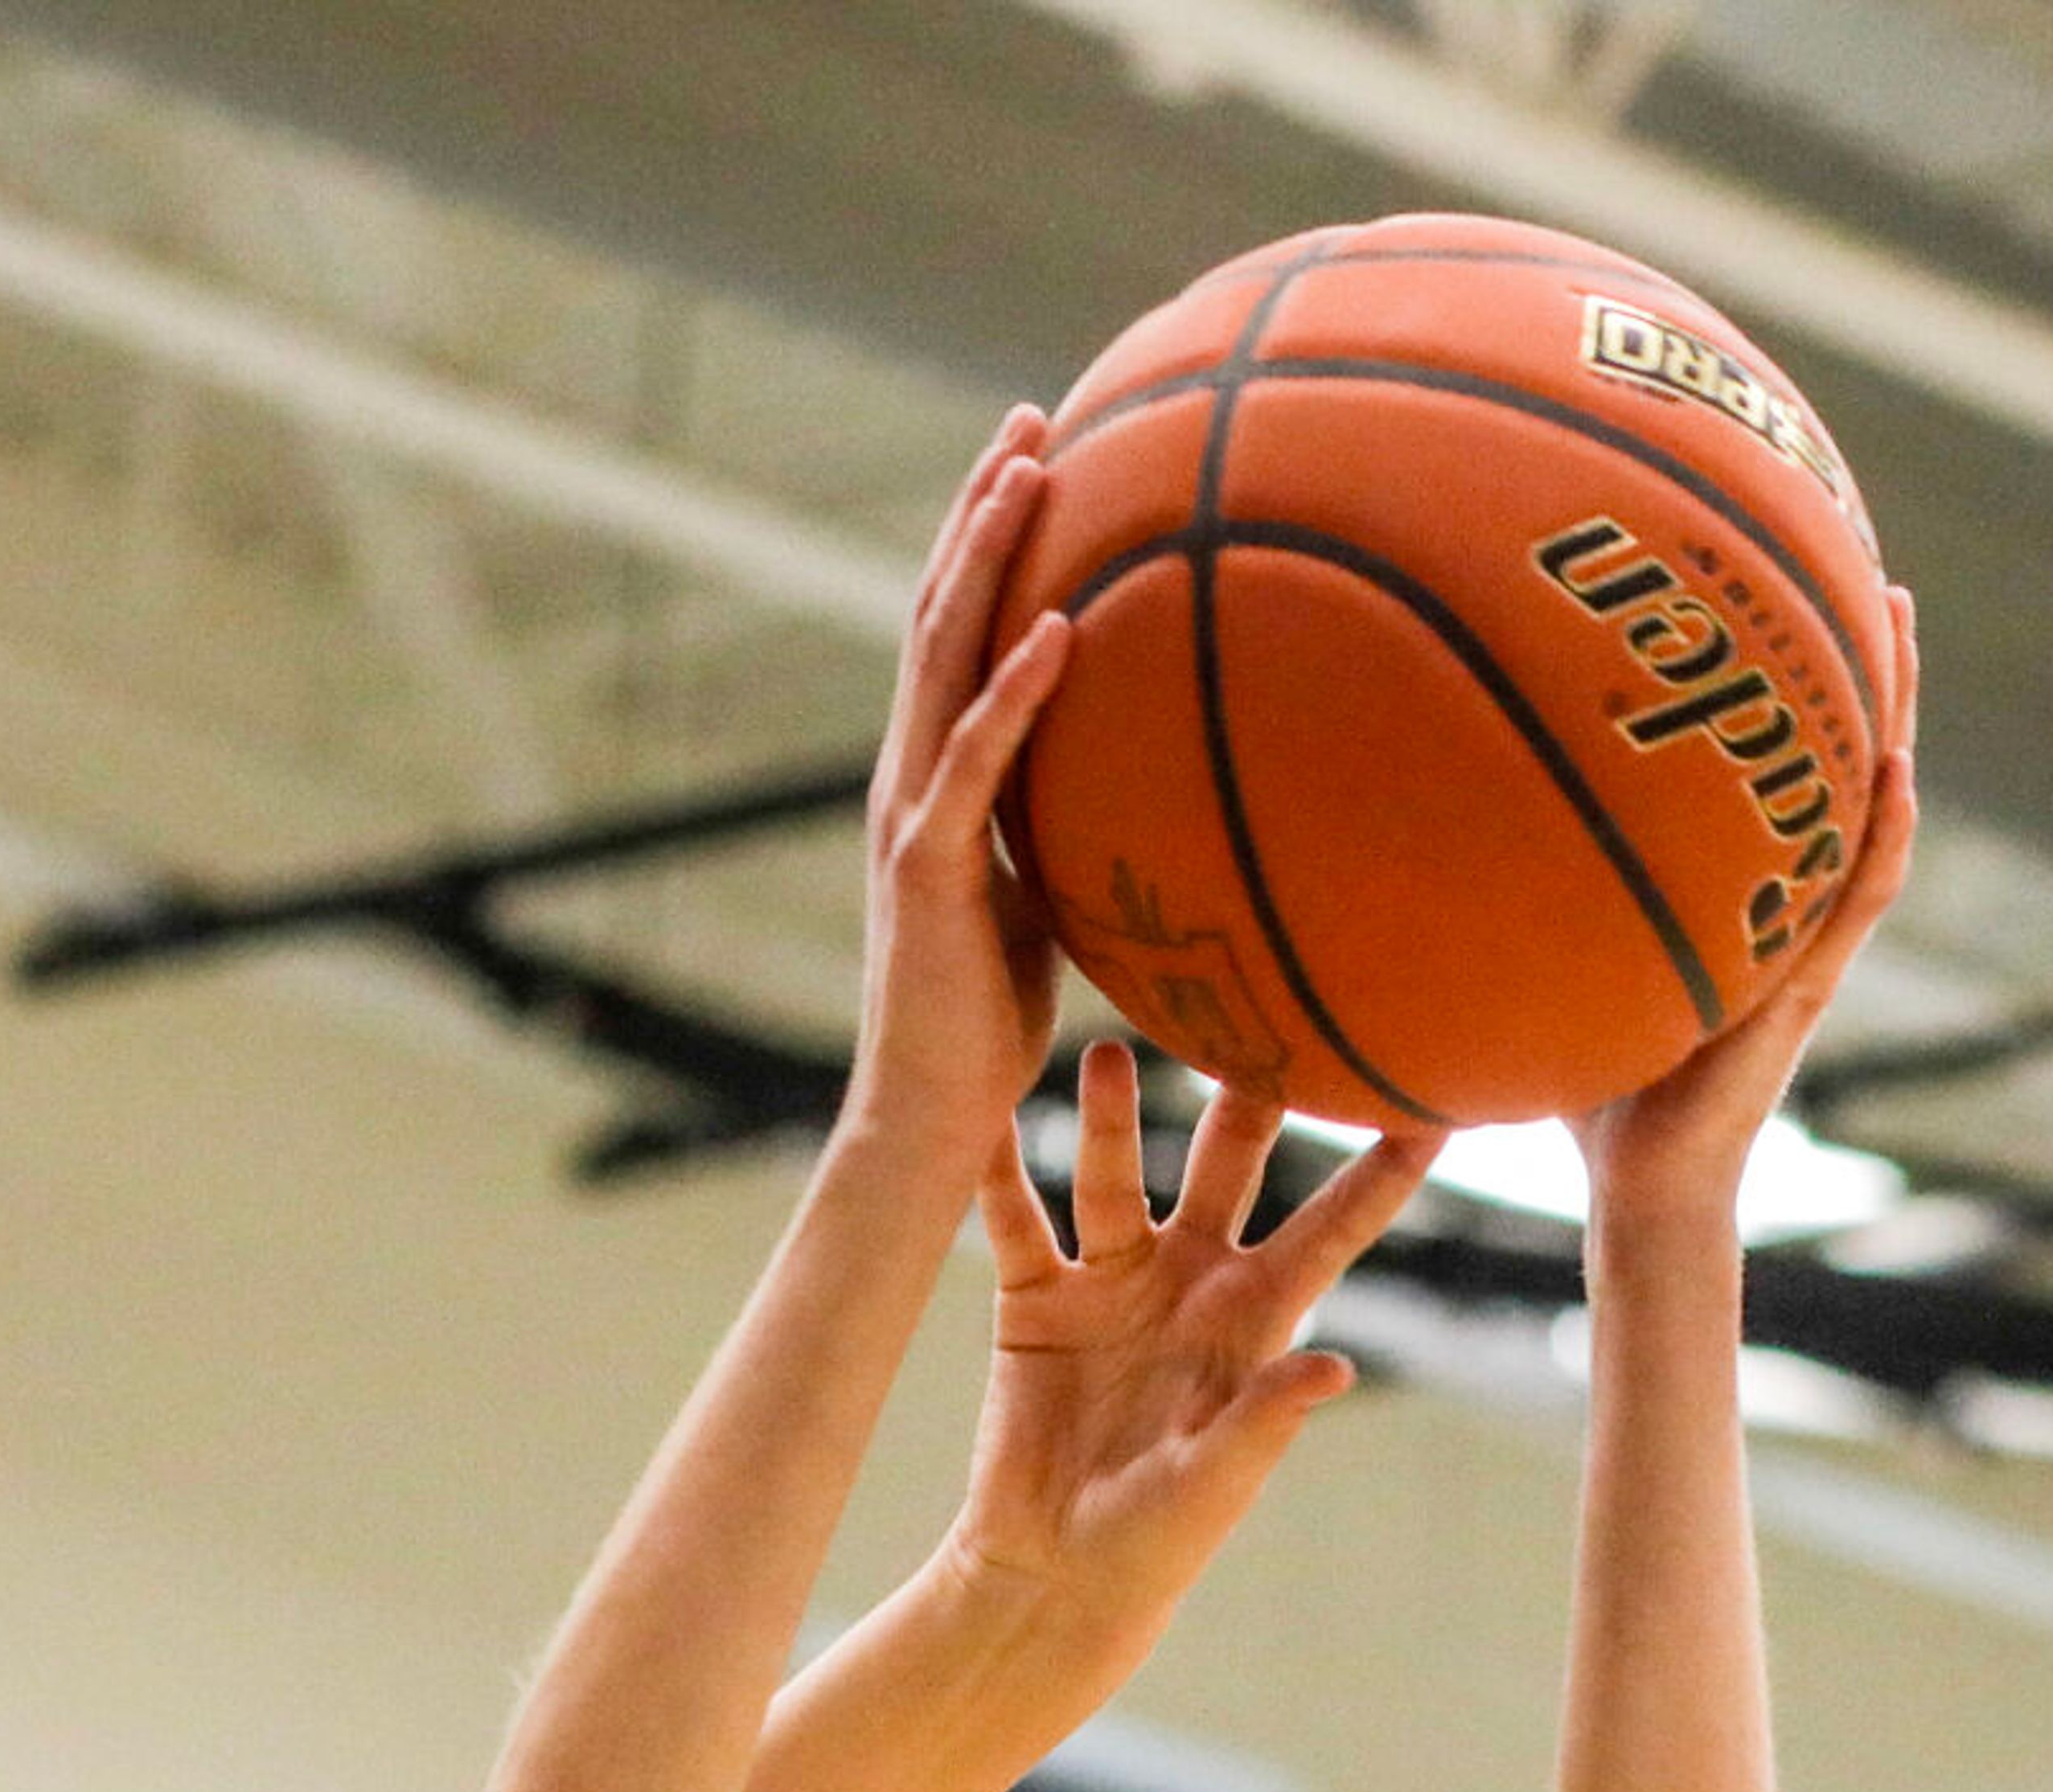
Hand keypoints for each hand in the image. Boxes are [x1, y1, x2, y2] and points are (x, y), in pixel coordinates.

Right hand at [843, 409, 1071, 1172]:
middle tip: (1032, 414)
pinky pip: (977, 758)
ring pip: (941, 657)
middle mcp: (908, 780)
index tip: (1038, 456)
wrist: (927, 1116)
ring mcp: (910, 815)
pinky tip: (1059, 624)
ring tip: (1030, 469)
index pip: (957, 637)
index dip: (988, 544)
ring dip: (985, 558)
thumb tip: (1143, 796)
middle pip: (939, 613)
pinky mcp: (928, 866)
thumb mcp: (1041, 902)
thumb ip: (1067, 834)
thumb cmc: (987, 1028)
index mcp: (934, 783)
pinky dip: (1014, 687)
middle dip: (983, 508)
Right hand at [949, 1045, 1437, 1667]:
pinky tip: (983, 1114)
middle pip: (1229, 1164)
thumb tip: (1332, 1367)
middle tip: (1267, 1005)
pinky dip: (997, 1170)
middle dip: (1250, 1092)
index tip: (1434, 1106)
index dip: (1380, 1172)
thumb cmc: (1157, 1541)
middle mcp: (1189, 1280)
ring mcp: (1111, 1283)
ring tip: (1111, 1054)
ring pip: (1117, 1175)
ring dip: (1116, 1118)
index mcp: (1253, 1319)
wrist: (1055, 1571)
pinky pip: (1017, 1220)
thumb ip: (1265, 1419)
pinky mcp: (1037, 1300)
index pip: (1332, 1229)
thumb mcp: (1216, 1483)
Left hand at [1570, 587, 1919, 1226]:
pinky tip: (1898, 771)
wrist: (1639, 1188)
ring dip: (1890, 714)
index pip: (1765, 765)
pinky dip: (1882, 836)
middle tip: (1867, 560)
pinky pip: (1855, 899)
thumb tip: (1422, 847)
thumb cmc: (1595, 1093)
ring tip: (1898, 622)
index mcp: (1734, 890)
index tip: (1775, 585)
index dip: (1778, 681)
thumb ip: (1519, 909)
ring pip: (1866, 805)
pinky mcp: (1805, 992)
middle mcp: (1779, 900)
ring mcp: (1802, 941)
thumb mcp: (1553, 970)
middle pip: (1832, 756)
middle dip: (1854, 661)